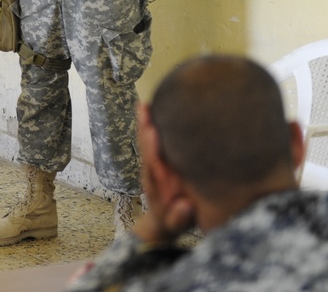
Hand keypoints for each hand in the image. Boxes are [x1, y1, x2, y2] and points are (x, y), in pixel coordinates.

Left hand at [134, 104, 195, 243]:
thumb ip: (179, 217)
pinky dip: (149, 127)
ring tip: (143, 104)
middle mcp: (151, 172)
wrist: (162, 223)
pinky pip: (151, 143)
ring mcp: (152, 166)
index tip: (152, 131)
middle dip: (145, 129)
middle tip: (144, 109)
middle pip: (146, 148)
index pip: (153, 164)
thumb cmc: (173, 222)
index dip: (152, 148)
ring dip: (144, 124)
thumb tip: (184, 206)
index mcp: (156, 185)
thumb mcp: (176, 224)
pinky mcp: (157, 162)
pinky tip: (149, 109)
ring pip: (146, 143)